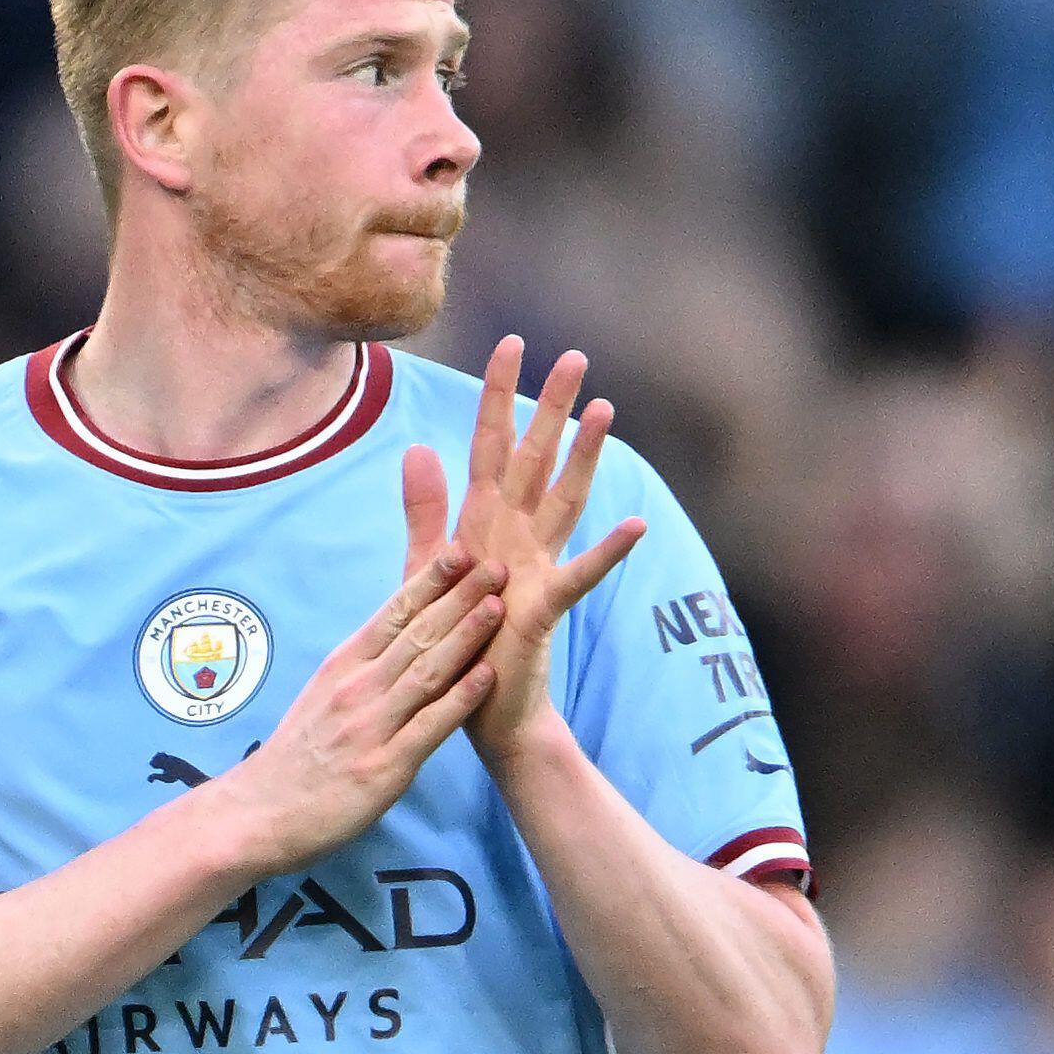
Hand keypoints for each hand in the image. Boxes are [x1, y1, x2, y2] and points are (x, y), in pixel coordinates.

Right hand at [218, 519, 504, 866]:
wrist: (258, 814)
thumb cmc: (295, 759)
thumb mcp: (320, 697)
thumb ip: (358, 670)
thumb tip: (393, 641)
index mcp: (342, 667)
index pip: (392, 614)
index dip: (429, 581)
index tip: (460, 552)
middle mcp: (357, 688)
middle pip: (416, 633)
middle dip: (459, 597)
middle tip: (496, 565)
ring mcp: (371, 726)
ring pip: (427, 671)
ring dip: (466, 635)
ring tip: (499, 605)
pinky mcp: (384, 767)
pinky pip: (429, 726)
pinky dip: (460, 698)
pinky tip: (488, 676)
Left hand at [419, 335, 650, 764]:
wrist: (481, 711)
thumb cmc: (459, 642)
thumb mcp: (427, 569)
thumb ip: (425, 511)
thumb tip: (417, 448)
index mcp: (483, 525)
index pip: (490, 445)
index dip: (498, 395)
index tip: (511, 342)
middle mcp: (515, 538)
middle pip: (535, 460)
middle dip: (551, 407)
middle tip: (574, 354)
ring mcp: (535, 570)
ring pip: (563, 502)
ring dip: (584, 457)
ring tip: (605, 409)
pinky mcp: (543, 610)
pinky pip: (578, 576)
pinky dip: (607, 552)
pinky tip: (636, 525)